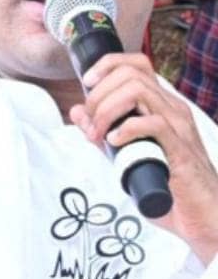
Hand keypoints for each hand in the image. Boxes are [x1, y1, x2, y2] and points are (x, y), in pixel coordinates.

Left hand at [70, 53, 217, 262]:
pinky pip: (153, 123)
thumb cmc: (165, 181)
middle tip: (90, 122)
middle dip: (99, 94)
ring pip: (138, 91)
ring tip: (99, 133)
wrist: (200, 214)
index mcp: (160, 104)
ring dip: (107, 109)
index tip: (87, 83)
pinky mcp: (181, 149)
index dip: (107, 65)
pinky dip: (126, 129)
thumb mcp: (123, 152)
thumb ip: (100, 131)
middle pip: (130, 74)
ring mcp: (179, 127)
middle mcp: (172, 109)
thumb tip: (76, 112)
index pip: (136, 64)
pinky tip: (114, 142)